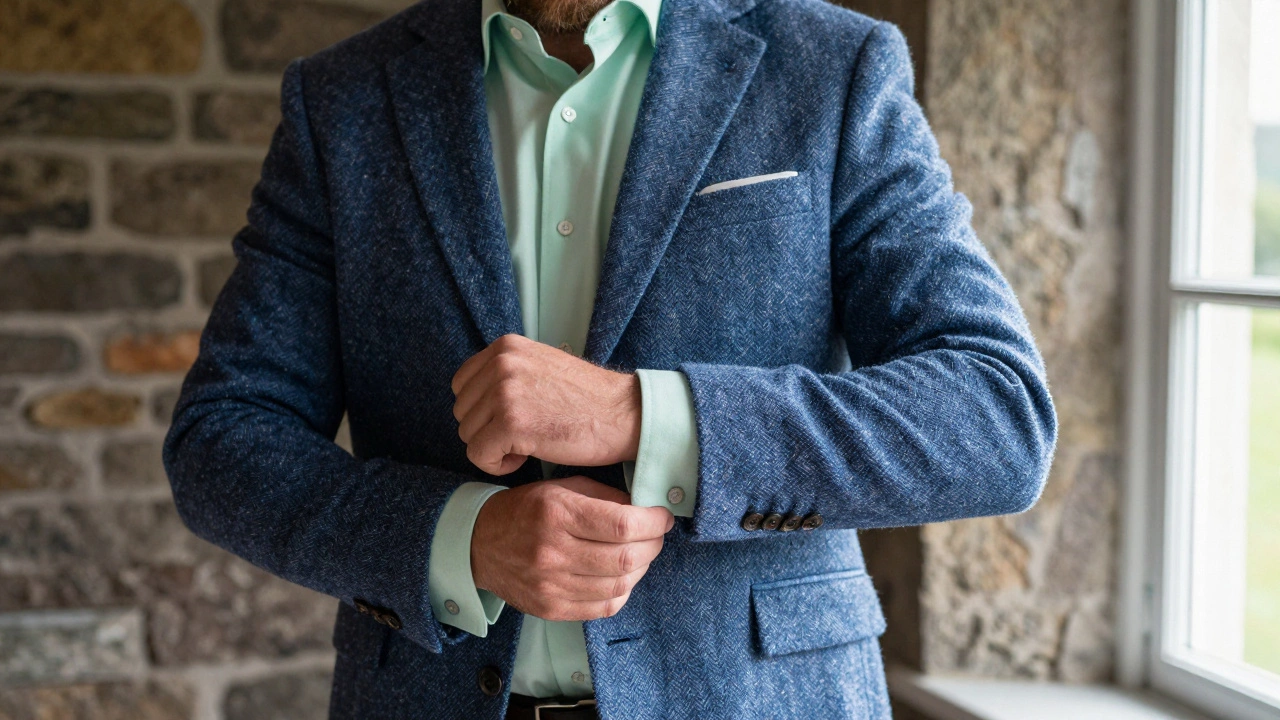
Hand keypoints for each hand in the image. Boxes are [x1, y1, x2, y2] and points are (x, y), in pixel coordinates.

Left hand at [451, 334, 640, 474]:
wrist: (624, 414)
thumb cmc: (588, 400)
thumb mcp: (541, 366)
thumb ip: (507, 372)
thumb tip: (474, 396)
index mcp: (506, 347)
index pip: (462, 385)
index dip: (483, 410)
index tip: (514, 419)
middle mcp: (501, 363)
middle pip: (463, 412)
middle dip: (488, 430)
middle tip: (525, 434)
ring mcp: (504, 392)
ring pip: (468, 435)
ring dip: (495, 448)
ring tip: (530, 443)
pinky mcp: (511, 423)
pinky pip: (479, 455)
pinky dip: (498, 465)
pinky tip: (526, 457)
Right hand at [470, 476, 673, 620]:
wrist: (478, 544)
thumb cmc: (525, 510)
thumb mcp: (559, 488)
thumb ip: (602, 497)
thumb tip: (644, 508)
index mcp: (556, 513)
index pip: (622, 523)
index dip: (653, 522)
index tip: (662, 517)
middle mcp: (552, 551)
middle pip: (626, 558)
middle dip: (653, 545)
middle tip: (656, 536)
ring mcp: (550, 584)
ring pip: (619, 586)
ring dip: (641, 569)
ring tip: (640, 554)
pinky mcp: (549, 608)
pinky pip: (603, 607)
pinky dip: (622, 592)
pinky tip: (620, 576)